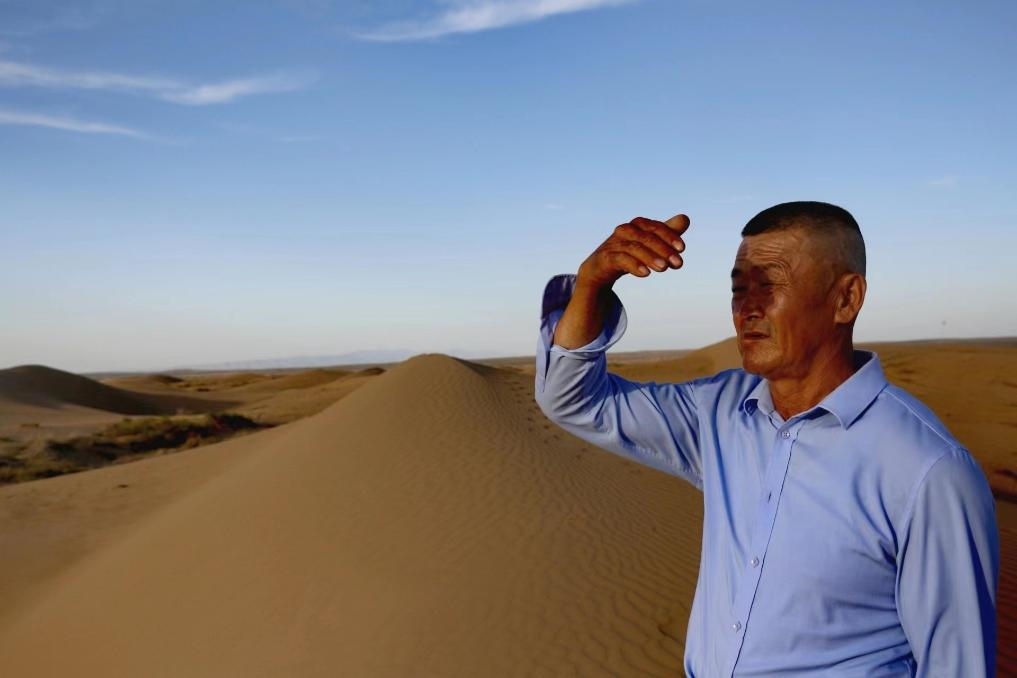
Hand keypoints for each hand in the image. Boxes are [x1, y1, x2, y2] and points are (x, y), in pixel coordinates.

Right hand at [575, 214, 689, 291]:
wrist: (599, 269)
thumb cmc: (628, 253)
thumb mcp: (648, 244)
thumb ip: (666, 232)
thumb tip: (685, 218)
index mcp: (637, 225)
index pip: (656, 227)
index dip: (670, 236)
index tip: (682, 249)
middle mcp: (625, 231)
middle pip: (646, 237)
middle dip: (664, 249)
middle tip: (678, 264)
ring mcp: (613, 243)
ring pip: (634, 247)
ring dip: (651, 257)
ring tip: (664, 268)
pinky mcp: (605, 257)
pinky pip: (620, 259)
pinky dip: (634, 265)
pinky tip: (646, 273)